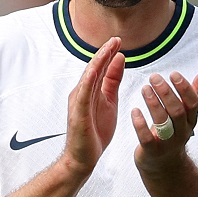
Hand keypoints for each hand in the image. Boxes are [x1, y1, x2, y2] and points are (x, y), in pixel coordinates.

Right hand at [63, 37, 123, 176]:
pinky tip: (95, 71)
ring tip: (107, 49)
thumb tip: (119, 59)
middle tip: (116, 39)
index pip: (100, 68)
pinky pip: (83, 95)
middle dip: (104, 53)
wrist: (83, 157)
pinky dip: (88, 81)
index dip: (109, 54)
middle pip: (93, 68)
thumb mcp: (109, 101)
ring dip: (97, 62)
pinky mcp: (78, 114)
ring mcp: (79, 102)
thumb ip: (112, 81)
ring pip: (88, 78)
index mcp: (91, 90)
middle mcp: (82, 93)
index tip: (119, 40)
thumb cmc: (95, 131)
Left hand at [130, 66, 197, 175]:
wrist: (164, 164)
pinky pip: (147, 138)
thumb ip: (197, 89)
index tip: (173, 74)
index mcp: (191, 119)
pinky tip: (134, 110)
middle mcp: (182, 131)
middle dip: (166, 93)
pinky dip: (140, 124)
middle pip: (177, 111)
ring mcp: (167, 142)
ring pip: (163, 122)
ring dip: (153, 104)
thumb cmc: (174, 130)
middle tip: (154, 77)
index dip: (184, 88)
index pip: (193, 103)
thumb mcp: (187, 111)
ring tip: (144, 88)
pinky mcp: (152, 151)